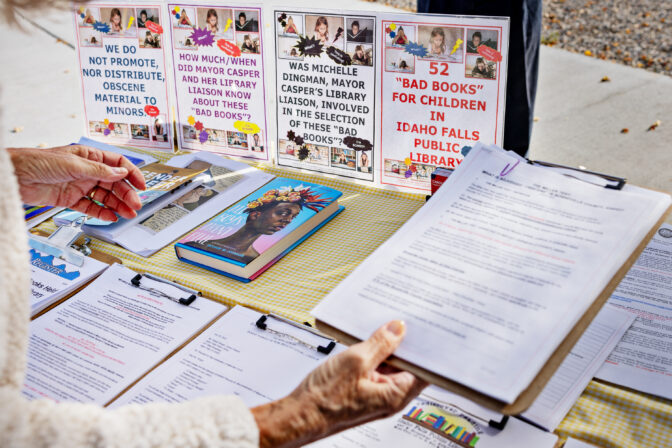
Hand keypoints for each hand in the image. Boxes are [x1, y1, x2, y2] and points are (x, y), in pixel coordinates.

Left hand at [8, 145, 145, 221]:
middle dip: (126, 194)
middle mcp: (87, 170)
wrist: (14, 176)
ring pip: (105, 196)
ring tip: (128, 214)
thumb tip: (121, 172)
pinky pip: (91, 207)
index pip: (118, 163)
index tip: (141, 185)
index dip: (132, 174)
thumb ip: (99, 170)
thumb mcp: (73, 164)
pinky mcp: (71, 199)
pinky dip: (102, 212)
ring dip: (118, 205)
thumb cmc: (37, 161)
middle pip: (114, 183)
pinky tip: (111, 216)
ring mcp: (80, 185)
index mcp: (90, 156)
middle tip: (135, 205)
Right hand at [251, 321, 426, 447]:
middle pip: (408, 367)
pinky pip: (376, 372)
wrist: (299, 416)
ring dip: (387, 350)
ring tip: (382, 326)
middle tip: (403, 320)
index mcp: (396, 394)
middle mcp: (391, 399)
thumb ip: (380, 343)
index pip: (426, 369)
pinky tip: (366, 342)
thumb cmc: (324, 398)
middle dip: (405, 344)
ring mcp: (377, 397)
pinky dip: (374, 357)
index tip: (428, 328)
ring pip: (390, 368)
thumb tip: (398, 329)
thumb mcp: (355, 360)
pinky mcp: (364, 393)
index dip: (427, 348)